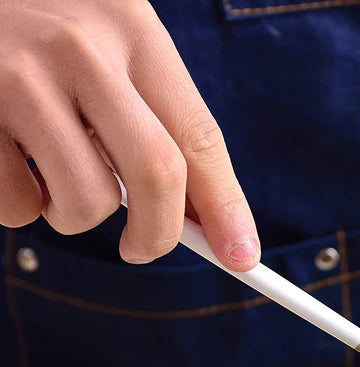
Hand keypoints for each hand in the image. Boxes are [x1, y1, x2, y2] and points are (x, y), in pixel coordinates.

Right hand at [0, 0, 259, 269]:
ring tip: (50, 174)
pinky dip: (19, 206)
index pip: (199, 137)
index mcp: (130, 28)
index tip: (242, 257)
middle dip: (158, 234)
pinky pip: (17, 205)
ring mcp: (17, 76)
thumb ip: (150, 113)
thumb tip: (198, 218)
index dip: (226, 208)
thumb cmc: (35, 21)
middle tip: (142, 249)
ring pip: (86, 201)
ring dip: (74, 215)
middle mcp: (81, 47)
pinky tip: (6, 159)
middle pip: (157, 175)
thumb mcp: (105, 38)